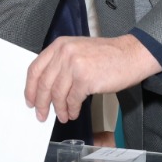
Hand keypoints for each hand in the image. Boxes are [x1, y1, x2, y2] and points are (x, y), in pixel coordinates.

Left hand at [25, 36, 160, 123]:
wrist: (131, 54)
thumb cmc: (108, 55)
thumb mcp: (78, 50)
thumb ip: (60, 64)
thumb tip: (46, 88)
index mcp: (60, 45)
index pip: (35, 69)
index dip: (30, 88)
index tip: (30, 100)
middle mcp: (64, 53)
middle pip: (44, 84)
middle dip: (41, 103)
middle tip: (42, 115)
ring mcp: (74, 65)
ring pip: (57, 94)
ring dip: (59, 109)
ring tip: (63, 116)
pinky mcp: (85, 78)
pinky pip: (73, 100)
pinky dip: (72, 109)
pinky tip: (74, 112)